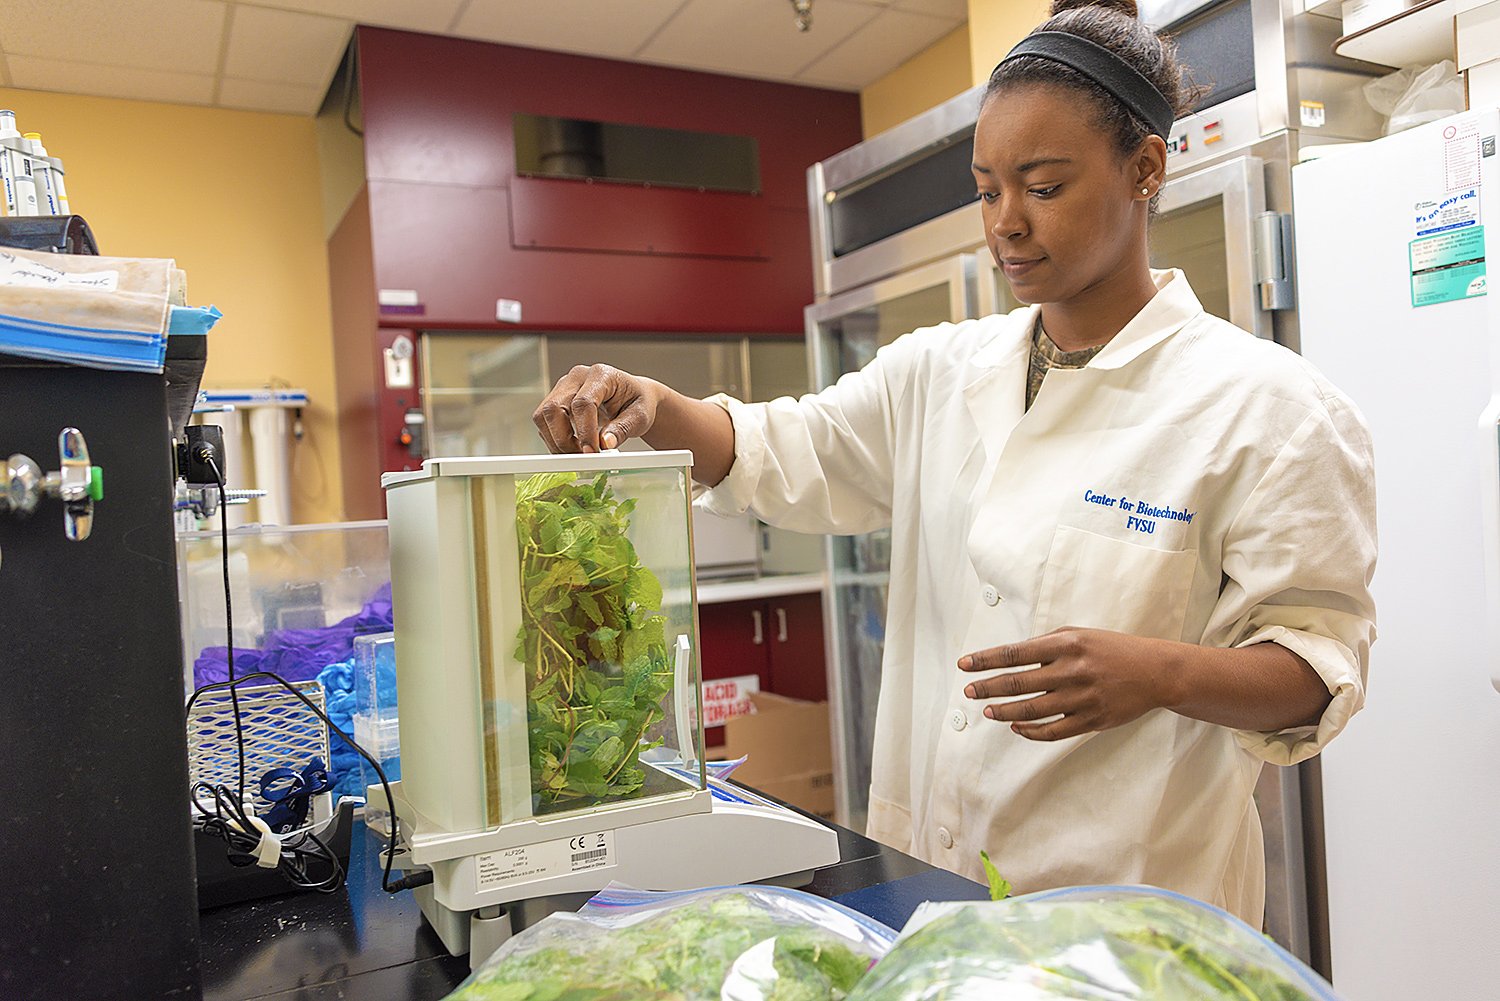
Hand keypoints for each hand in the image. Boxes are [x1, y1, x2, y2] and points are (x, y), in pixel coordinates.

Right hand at [533, 365, 664, 452]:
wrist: (632, 397)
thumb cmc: (637, 402)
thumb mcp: (640, 417)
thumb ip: (622, 429)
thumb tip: (605, 444)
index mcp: (601, 375)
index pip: (583, 403)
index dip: (585, 431)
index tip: (592, 452)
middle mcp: (577, 377)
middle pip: (554, 408)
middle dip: (564, 439)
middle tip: (583, 458)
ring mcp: (563, 387)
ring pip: (543, 416)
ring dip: (556, 441)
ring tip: (578, 455)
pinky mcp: (556, 400)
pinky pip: (544, 423)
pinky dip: (554, 440)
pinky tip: (573, 448)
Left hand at [957, 627, 1177, 740]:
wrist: (1156, 672)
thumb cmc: (1111, 650)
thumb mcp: (1079, 635)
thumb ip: (1046, 646)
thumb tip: (1010, 660)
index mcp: (1066, 644)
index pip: (1015, 652)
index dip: (985, 659)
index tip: (964, 665)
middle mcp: (1072, 670)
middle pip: (1018, 682)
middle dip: (987, 687)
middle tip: (969, 692)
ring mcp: (1082, 698)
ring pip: (1032, 709)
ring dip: (1005, 712)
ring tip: (988, 711)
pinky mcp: (1092, 720)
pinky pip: (1053, 731)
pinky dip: (1030, 731)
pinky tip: (1016, 727)